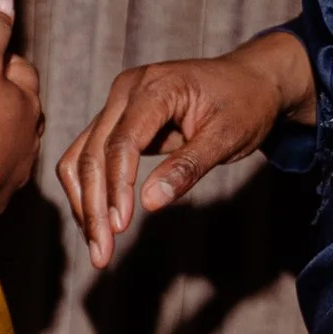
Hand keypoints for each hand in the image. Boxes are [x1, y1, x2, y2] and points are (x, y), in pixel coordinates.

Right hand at [0, 0, 41, 212]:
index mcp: (29, 98)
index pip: (22, 68)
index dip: (2, 60)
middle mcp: (32, 131)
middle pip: (23, 106)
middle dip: (7, 97)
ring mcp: (20, 165)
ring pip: (16, 141)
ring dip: (1, 133)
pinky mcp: (3, 193)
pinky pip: (0, 173)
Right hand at [57, 30, 314, 270]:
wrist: (251, 80)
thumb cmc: (245, 104)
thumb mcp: (227, 136)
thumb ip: (188, 166)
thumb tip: (151, 203)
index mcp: (155, 86)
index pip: (121, 141)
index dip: (117, 186)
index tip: (121, 226)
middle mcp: (126, 90)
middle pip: (92, 152)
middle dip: (94, 206)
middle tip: (101, 253)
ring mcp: (118, 103)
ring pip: (82, 156)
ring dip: (84, 203)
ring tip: (97, 246)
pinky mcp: (117, 120)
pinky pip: (90, 155)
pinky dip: (89, 190)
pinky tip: (99, 223)